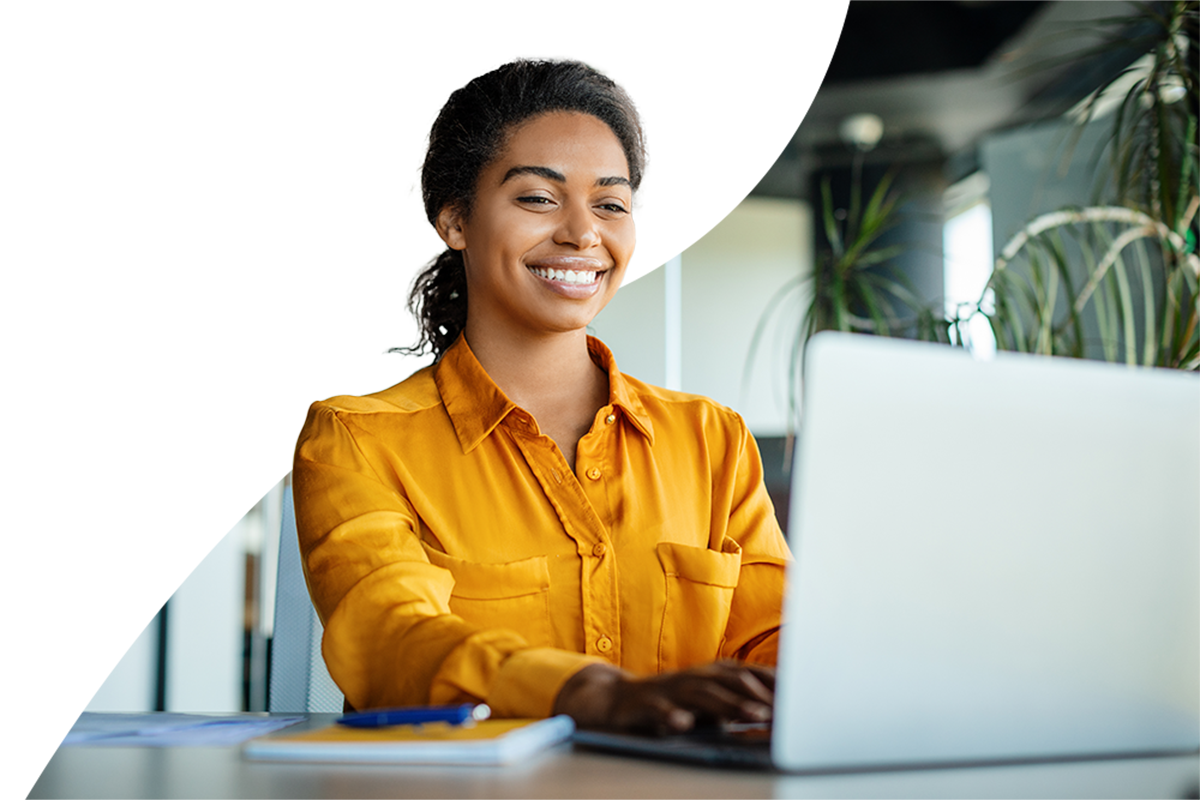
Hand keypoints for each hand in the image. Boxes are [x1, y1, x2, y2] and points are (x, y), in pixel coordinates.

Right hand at [552, 660, 774, 733]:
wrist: (614, 701)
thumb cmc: (669, 703)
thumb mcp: (704, 704)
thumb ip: (734, 706)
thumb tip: (774, 716)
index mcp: (710, 675)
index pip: (748, 674)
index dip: (774, 683)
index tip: (802, 696)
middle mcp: (692, 678)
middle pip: (731, 680)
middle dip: (760, 694)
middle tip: (786, 710)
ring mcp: (669, 690)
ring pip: (702, 694)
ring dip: (730, 704)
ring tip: (754, 716)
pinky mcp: (645, 704)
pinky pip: (658, 710)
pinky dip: (671, 716)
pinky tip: (684, 725)